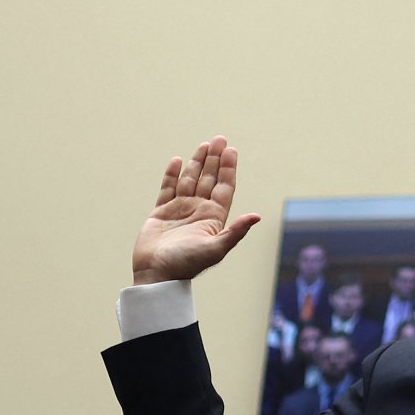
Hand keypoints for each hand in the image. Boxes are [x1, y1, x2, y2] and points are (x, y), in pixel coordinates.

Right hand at [131, 136, 259, 284]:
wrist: (157, 276)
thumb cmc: (187, 265)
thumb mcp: (215, 248)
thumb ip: (235, 231)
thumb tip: (257, 216)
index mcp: (213, 217)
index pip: (224, 186)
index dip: (228, 168)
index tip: (231, 150)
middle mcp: (198, 210)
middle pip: (209, 179)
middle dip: (214, 159)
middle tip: (219, 138)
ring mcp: (180, 210)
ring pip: (190, 180)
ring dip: (196, 162)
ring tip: (204, 145)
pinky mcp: (161, 213)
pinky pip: (168, 189)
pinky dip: (172, 175)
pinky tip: (177, 160)